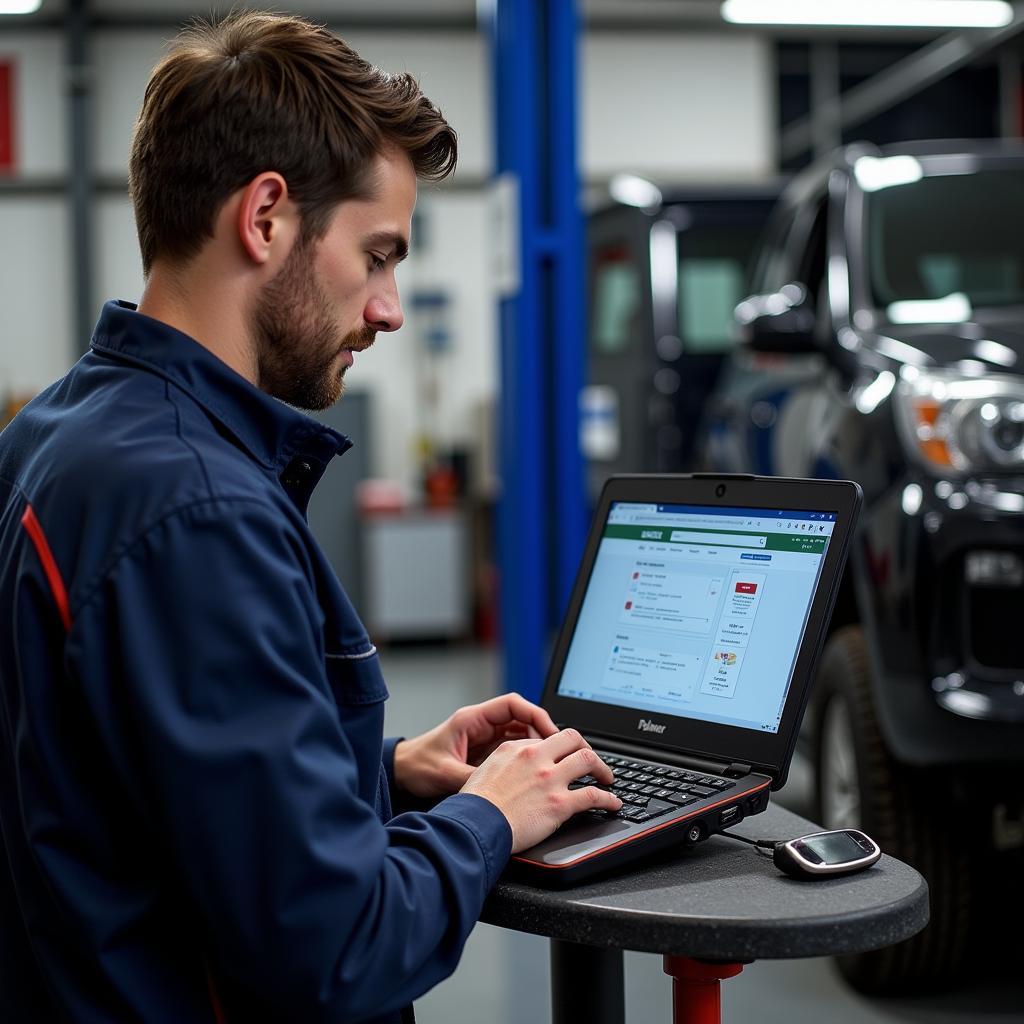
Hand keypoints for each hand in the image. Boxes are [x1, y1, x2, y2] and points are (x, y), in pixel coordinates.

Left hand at [392, 693, 559, 798]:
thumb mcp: (445, 774)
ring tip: (551, 762)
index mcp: (472, 719)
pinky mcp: (486, 753)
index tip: (550, 731)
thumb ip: (472, 779)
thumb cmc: (417, 766)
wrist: (401, 773)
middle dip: (542, 731)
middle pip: (522, 718)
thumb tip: (496, 789)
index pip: (512, 705)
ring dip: (536, 745)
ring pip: (520, 734)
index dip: (535, 714)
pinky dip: (527, 757)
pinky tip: (535, 770)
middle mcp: (482, 725)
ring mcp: (485, 738)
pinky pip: (513, 749)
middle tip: (557, 750)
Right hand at [460, 728, 621, 852]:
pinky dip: (608, 799)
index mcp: (518, 748)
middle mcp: (536, 758)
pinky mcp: (559, 804)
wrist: (475, 824)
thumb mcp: (487, 768)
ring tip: (607, 779)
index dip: (562, 746)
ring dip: (603, 769)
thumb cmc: (476, 804)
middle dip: (587, 748)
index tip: (567, 755)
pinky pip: (593, 796)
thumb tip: (520, 763)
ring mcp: (550, 779)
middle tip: (592, 761)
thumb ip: (507, 760)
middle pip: (573, 739)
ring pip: (588, 760)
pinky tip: (613, 804)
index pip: (548, 738)